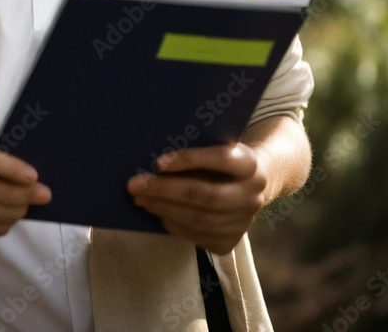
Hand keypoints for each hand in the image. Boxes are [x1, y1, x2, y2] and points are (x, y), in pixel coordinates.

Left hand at [126, 143, 268, 254]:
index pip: (222, 159)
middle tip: (135, 185)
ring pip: (200, 219)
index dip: (190, 159)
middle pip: (207, 195)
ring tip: (140, 198)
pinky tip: (158, 213)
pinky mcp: (230, 242)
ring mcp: (243, 222)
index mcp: (250, 163)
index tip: (158, 162)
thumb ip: (196, 148)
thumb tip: (154, 158)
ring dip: (163, 209)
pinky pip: (197, 236)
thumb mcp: (216, 145)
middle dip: (166, 190)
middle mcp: (252, 195)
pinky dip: (174, 224)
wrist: (250, 184)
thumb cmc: (221, 159)